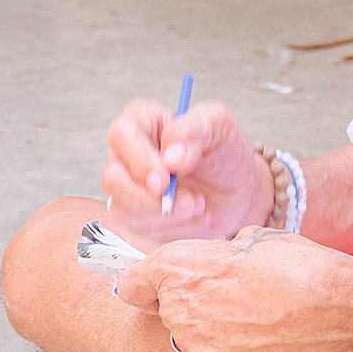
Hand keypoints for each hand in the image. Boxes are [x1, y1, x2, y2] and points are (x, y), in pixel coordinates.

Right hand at [102, 99, 272, 245]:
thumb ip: (195, 129)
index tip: (165, 178)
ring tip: (199, 203)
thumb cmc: (224, 151)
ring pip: (125, 209)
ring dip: (168, 215)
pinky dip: (172, 228)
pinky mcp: (135, 216)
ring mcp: (127, 187)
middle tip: (190, 201)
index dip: (139, 159)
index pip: (122, 134)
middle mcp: (128, 153)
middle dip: (153, 198)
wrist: (238, 190)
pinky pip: (139, 231)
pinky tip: (192, 215)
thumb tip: (171, 155)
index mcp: (143, 120)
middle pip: (114, 179)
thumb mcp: (220, 126)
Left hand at [116, 227, 352, 351]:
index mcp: (182, 267)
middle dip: (187, 295)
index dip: (146, 278)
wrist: (335, 310)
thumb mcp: (254, 239)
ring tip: (249, 309)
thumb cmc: (300, 266)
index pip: (131, 281)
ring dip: (206, 320)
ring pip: (186, 330)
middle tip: (227, 286)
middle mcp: (179, 309)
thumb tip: (216, 262)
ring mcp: (196, 345)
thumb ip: (219, 253)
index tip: (159, 277)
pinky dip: (225, 344)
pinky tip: (256, 331)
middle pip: (163, 305)